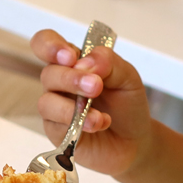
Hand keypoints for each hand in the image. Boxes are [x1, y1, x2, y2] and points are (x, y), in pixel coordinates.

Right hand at [31, 28, 155, 180]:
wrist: (136, 140)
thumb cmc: (127, 105)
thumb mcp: (128, 77)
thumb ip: (109, 63)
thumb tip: (84, 62)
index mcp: (74, 62)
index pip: (47, 43)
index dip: (50, 45)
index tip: (70, 56)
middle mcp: (60, 83)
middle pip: (49, 73)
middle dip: (71, 79)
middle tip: (96, 86)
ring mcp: (56, 108)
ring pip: (46, 101)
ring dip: (72, 106)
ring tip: (99, 116)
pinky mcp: (57, 132)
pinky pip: (55, 125)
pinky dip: (78, 124)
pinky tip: (99, 124)